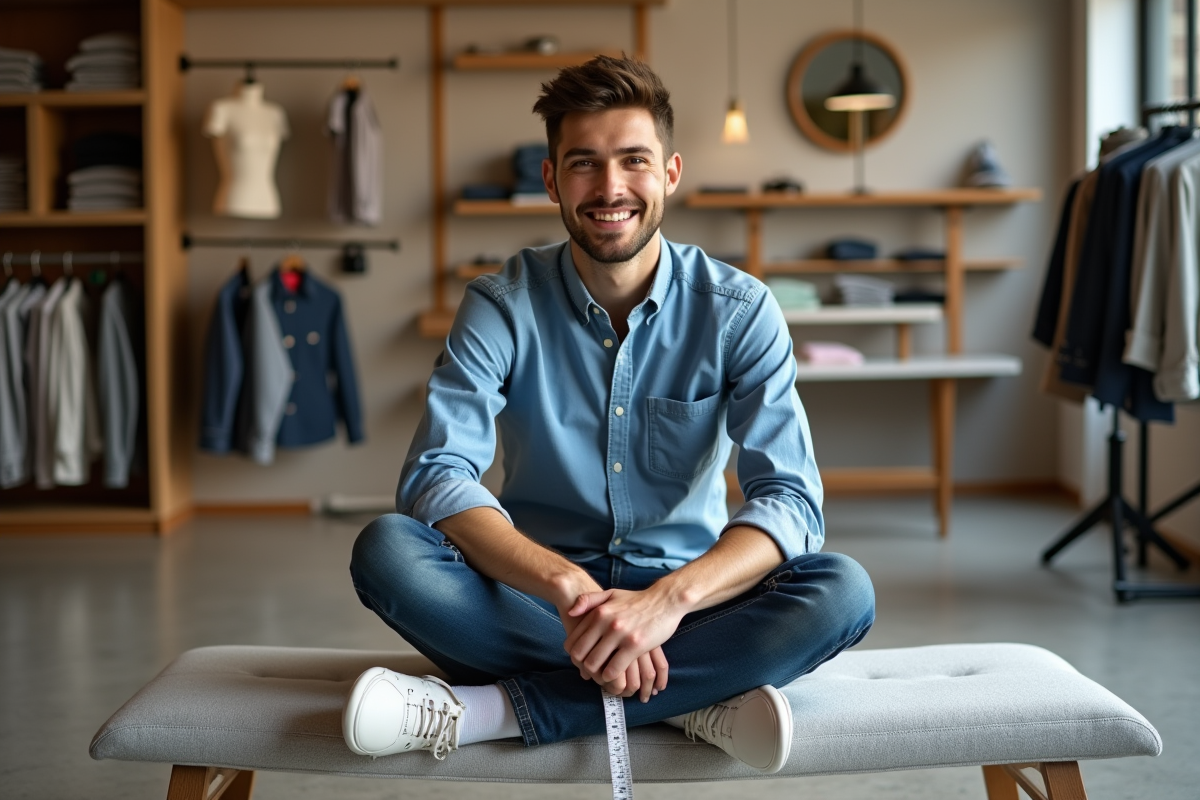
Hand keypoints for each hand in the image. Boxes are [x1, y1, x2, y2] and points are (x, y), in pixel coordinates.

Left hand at [564, 587, 684, 699]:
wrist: (665, 600)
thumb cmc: (637, 600)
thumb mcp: (611, 594)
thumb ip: (589, 600)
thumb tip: (570, 613)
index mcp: (598, 612)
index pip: (573, 641)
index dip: (573, 656)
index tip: (581, 662)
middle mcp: (605, 622)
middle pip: (580, 655)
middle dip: (582, 666)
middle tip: (590, 672)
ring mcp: (620, 634)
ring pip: (594, 664)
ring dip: (596, 674)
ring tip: (602, 676)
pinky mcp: (635, 645)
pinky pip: (614, 669)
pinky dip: (611, 677)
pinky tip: (615, 675)